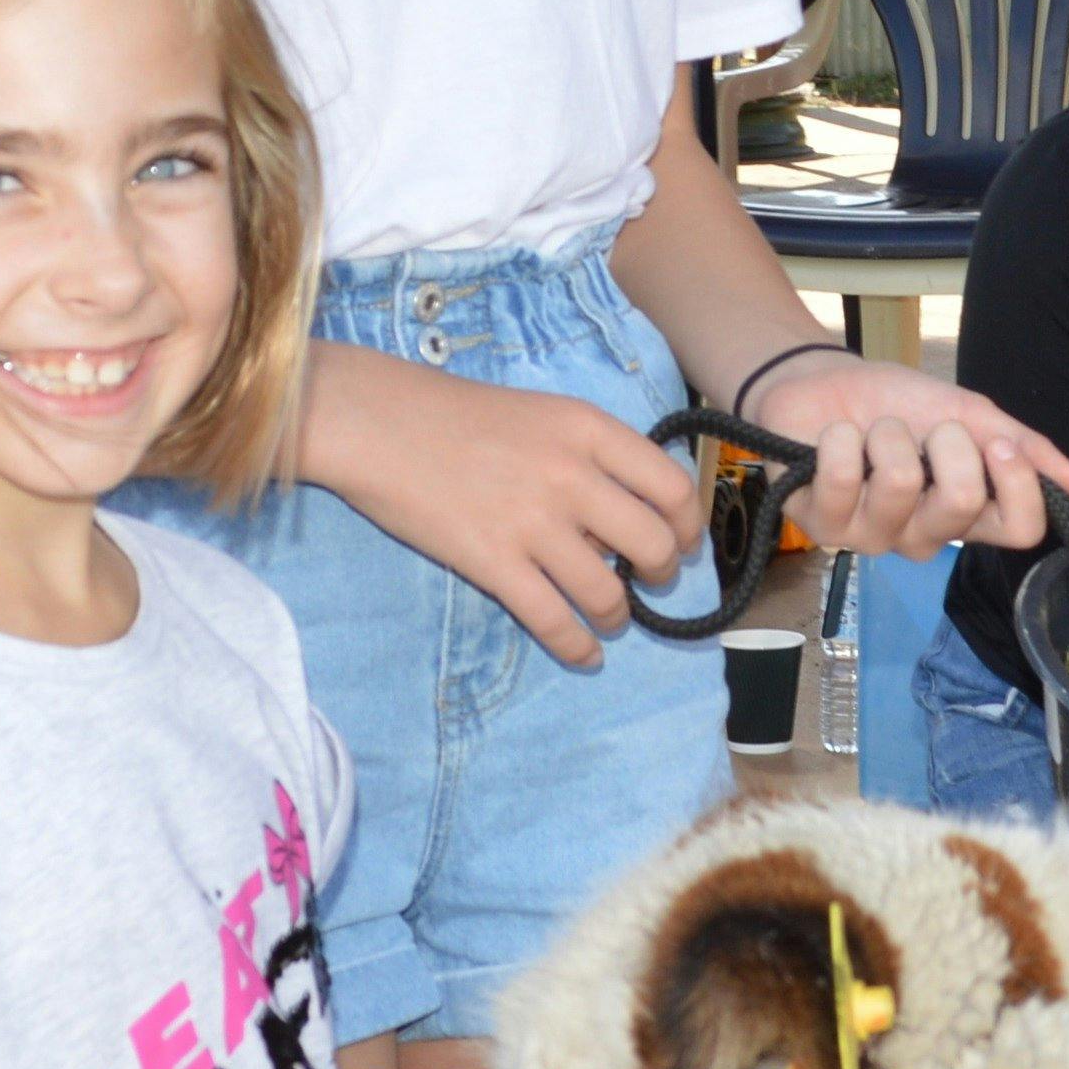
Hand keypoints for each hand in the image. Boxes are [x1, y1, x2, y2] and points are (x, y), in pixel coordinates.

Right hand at [308, 348, 701, 671]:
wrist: (381, 423)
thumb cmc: (456, 414)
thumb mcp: (542, 413)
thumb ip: (588, 455)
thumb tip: (621, 515)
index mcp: (588, 430)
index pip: (671, 486)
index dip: (688, 525)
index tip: (682, 541)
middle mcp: (572, 476)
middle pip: (652, 544)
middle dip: (661, 573)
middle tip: (648, 580)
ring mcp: (533, 522)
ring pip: (607, 592)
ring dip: (617, 614)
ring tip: (610, 617)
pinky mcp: (493, 562)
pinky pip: (553, 620)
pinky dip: (576, 646)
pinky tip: (584, 654)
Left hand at [742, 353, 1068, 560]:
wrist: (825, 383)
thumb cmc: (897, 404)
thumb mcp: (967, 413)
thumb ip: (1020, 446)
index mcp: (967, 514)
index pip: (1020, 530)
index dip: (1018, 485)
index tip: (998, 444)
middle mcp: (924, 536)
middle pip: (962, 504)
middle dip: (946, 442)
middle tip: (925, 429)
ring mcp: (872, 537)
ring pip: (901, 486)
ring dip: (888, 436)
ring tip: (872, 432)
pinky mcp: (821, 526)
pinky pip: (843, 479)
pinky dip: (841, 439)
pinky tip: (834, 439)